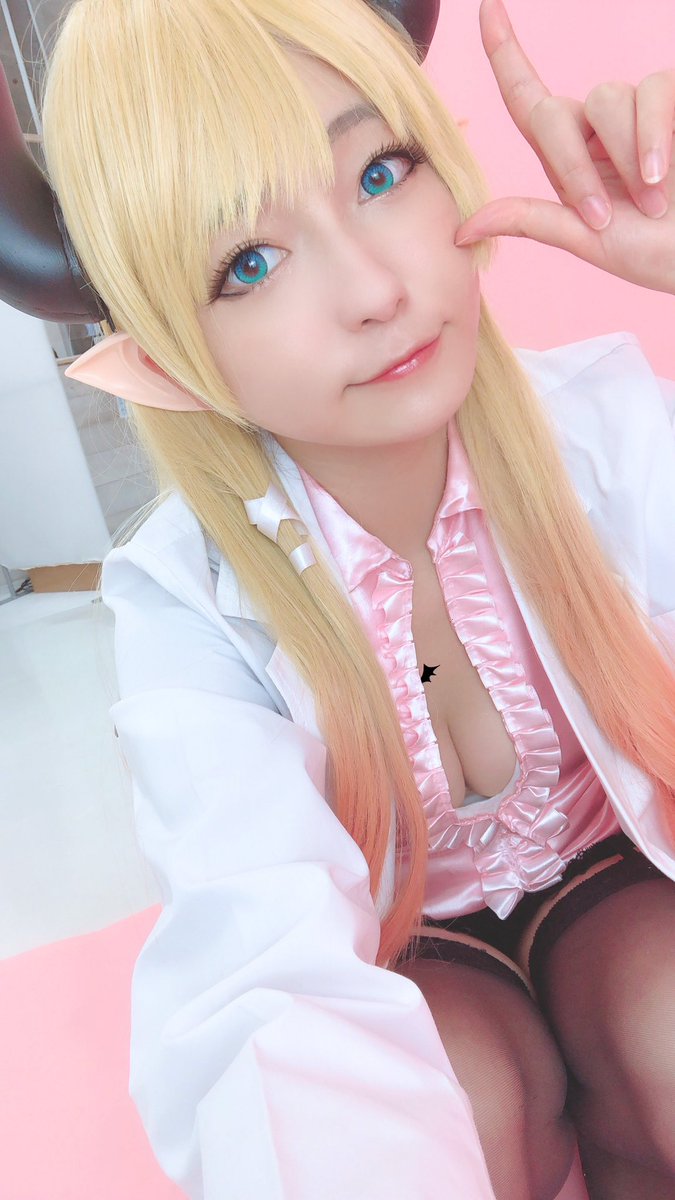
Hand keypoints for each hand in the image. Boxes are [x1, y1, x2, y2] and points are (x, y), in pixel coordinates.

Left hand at [454, 0, 674, 294]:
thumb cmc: (654, 252)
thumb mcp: (588, 239)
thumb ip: (530, 221)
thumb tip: (461, 231)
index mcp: (567, 159)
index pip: (527, 98)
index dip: (505, 53)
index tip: (486, 6)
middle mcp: (597, 129)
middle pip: (555, 113)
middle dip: (573, 168)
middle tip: (604, 217)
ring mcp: (638, 111)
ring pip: (605, 98)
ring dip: (625, 156)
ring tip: (653, 199)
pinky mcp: (672, 99)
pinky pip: (653, 89)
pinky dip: (654, 134)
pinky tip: (663, 172)